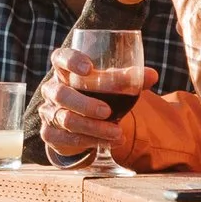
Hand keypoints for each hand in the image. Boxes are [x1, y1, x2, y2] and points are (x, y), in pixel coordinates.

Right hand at [39, 46, 157, 163]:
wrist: (77, 122)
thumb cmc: (94, 94)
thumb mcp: (109, 85)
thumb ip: (129, 79)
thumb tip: (152, 75)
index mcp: (64, 70)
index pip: (60, 58)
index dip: (71, 61)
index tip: (89, 68)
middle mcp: (52, 89)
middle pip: (61, 94)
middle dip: (85, 104)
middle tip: (107, 111)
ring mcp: (48, 111)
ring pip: (65, 119)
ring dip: (93, 127)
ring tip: (117, 133)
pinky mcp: (49, 132)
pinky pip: (65, 138)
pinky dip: (90, 142)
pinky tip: (109, 143)